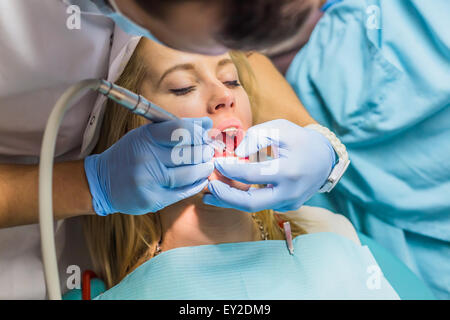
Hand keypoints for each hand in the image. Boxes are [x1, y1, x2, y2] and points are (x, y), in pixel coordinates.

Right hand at [85, 117, 214, 215]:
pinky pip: (183, 192)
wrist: (103, 182)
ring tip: (207, 165)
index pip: (180, 130)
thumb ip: (176, 128)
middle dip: (204, 151)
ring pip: (189, 174)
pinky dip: (196, 185)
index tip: (205, 135)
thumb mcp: (148, 135)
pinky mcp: (152, 200)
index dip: (198, 132)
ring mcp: (148, 180)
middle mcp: (145, 158)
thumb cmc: (132, 154)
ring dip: (204, 169)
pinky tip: (200, 179)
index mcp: (145, 137)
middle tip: (209, 151)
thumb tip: (206, 123)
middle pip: (188, 153)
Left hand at [203, 119, 334, 211]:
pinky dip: (243, 198)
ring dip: (230, 200)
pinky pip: (261, 204)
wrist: (325, 158)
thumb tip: (235, 153)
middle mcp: (290, 192)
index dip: (230, 169)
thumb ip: (256, 137)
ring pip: (254, 207)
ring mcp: (289, 203)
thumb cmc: (300, 140)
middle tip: (207, 187)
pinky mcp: (287, 207)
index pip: (251, 174)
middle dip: (225, 197)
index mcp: (289, 171)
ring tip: (210, 193)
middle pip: (250, 203)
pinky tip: (228, 191)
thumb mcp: (280, 128)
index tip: (215, 162)